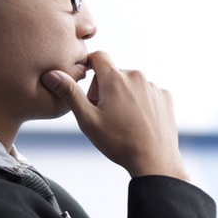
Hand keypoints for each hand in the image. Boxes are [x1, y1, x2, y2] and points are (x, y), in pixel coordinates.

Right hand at [41, 50, 188, 179]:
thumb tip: (52, 74)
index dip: (89, 67)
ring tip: (123, 122)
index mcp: (115, 78)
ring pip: (130, 84)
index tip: (86, 84)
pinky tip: (138, 122)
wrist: (154, 161)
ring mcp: (153, 86)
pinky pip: (147, 93)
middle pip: (113, 74)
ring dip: (123, 96)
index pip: (98, 56)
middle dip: (105, 89)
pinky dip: (140, 103)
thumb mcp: (87, 120)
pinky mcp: (165, 97)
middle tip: (103, 115)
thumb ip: (70, 93)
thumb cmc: (118, 142)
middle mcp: (136, 76)